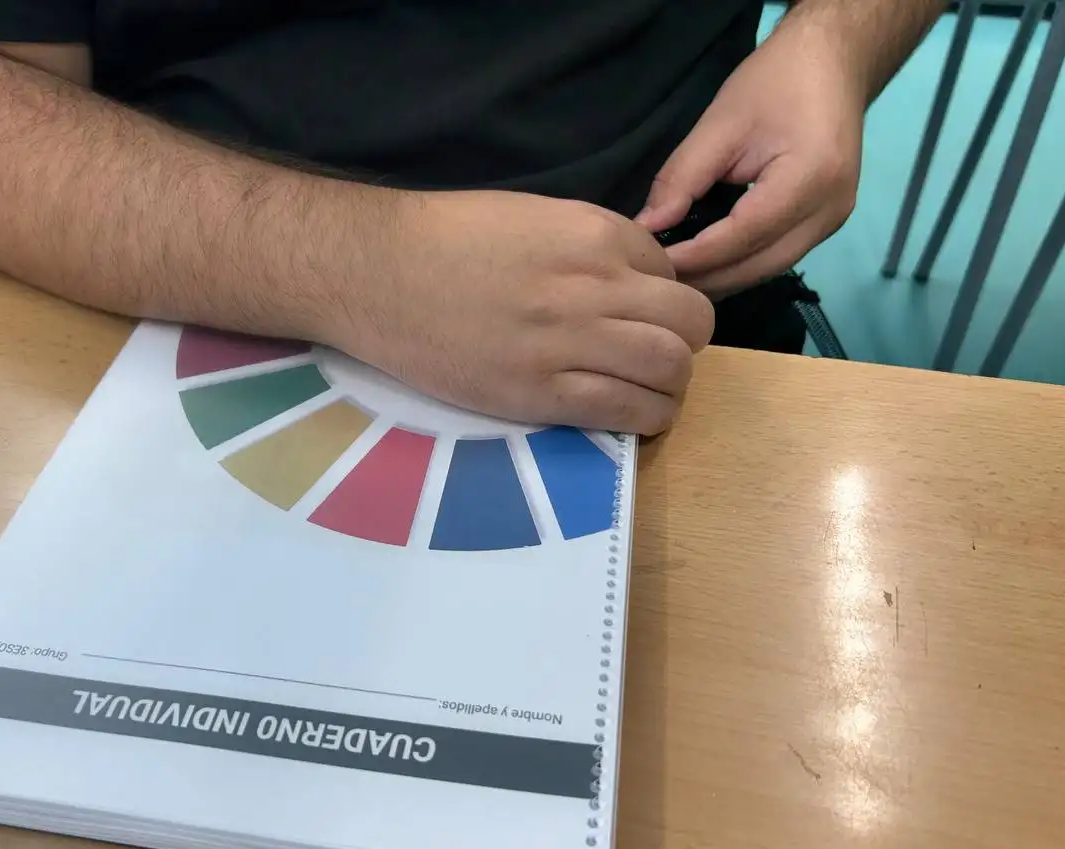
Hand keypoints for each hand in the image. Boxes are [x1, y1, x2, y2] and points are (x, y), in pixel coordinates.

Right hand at [327, 190, 713, 435]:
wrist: (375, 274)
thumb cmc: (444, 238)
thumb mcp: (533, 216)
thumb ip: (589, 244)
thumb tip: (633, 278)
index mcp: (590, 235)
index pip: (670, 270)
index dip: (660, 293)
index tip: (635, 311)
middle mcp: (592, 288)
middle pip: (689, 323)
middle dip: (685, 339)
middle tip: (656, 352)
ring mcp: (568, 345)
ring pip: (671, 371)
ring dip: (672, 383)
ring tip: (647, 388)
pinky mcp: (541, 396)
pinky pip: (627, 412)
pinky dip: (647, 417)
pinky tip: (631, 413)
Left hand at [635, 21, 865, 299]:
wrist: (833, 64)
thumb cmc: (777, 81)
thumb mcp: (720, 123)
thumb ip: (682, 178)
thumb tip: (648, 226)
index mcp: (810, 178)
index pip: (742, 236)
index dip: (694, 257)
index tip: (651, 264)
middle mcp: (828, 211)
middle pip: (757, 266)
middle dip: (704, 278)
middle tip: (655, 280)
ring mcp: (831, 223)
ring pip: (767, 270)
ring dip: (720, 279)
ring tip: (674, 279)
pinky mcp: (824, 225)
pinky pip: (776, 258)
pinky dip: (739, 266)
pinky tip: (705, 266)